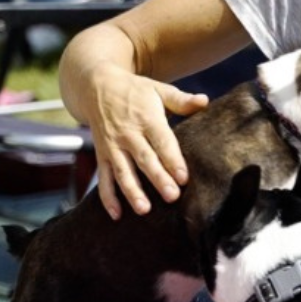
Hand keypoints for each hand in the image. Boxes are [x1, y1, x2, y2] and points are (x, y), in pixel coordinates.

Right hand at [86, 63, 209, 217]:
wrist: (95, 86)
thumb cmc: (134, 91)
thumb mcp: (158, 89)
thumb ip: (182, 100)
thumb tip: (205, 101)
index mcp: (146, 118)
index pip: (162, 141)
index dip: (172, 160)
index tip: (184, 178)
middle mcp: (128, 134)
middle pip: (145, 159)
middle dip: (158, 179)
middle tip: (172, 197)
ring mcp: (113, 146)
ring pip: (123, 172)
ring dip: (132, 192)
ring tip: (144, 209)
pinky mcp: (102, 155)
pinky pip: (104, 178)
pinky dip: (107, 197)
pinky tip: (116, 214)